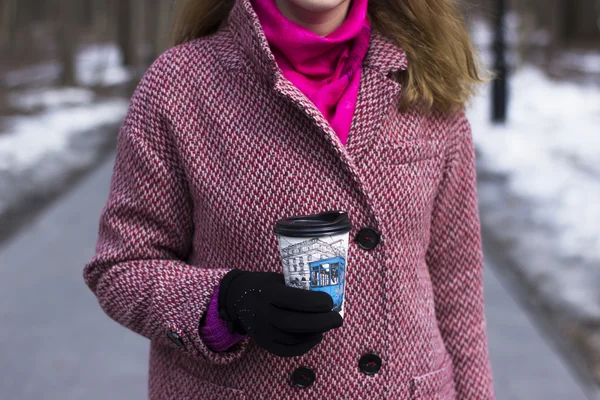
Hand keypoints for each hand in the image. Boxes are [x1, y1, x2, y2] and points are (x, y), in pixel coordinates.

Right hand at [218, 269, 342, 356]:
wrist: (236, 297)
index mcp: (268, 292)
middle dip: (322, 322)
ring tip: (327, 326)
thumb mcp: (278, 279)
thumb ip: (297, 287)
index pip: (295, 300)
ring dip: (315, 333)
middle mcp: (263, 313)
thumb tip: (327, 296)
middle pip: (296, 323)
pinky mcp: (262, 343)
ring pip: (293, 338)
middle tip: (337, 319)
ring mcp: (261, 330)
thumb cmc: (264, 285)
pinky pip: (286, 350)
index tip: (330, 302)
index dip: (316, 302)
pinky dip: (304, 346)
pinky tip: (315, 337)